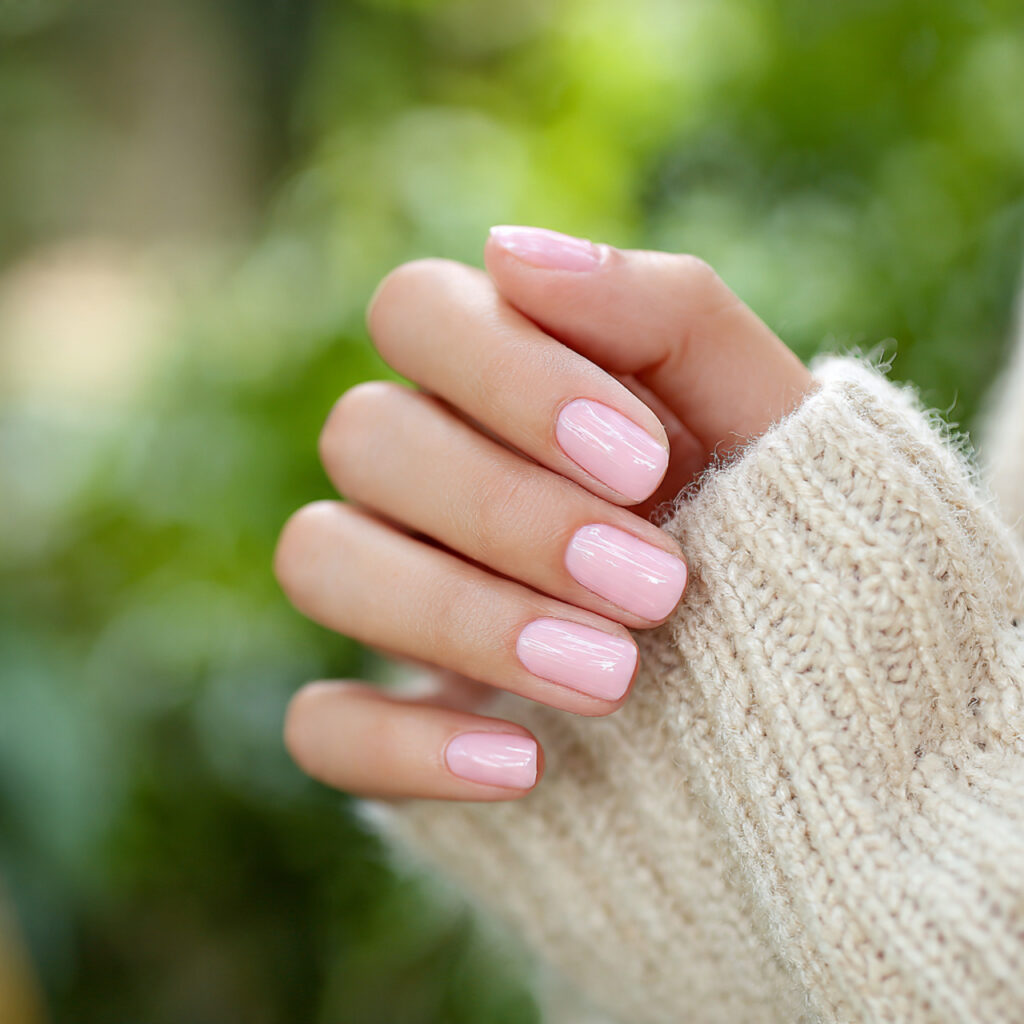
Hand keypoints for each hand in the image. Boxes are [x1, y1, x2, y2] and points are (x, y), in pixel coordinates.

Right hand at [274, 227, 811, 800]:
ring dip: (460, 618)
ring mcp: (398, 598)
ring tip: (616, 680)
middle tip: (657, 587)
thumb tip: (513, 250)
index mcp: (500, 380)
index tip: (644, 462)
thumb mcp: (764, 414)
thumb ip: (663, 310)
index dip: (509, 375)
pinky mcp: (397, 721)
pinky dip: (406, 748)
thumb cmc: (785, 531)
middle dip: (508, 511)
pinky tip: (528, 767)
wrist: (817, 688)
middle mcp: (426, 475)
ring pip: (318, 561)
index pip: (414, 309)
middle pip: (363, 436)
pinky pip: (322, 725)